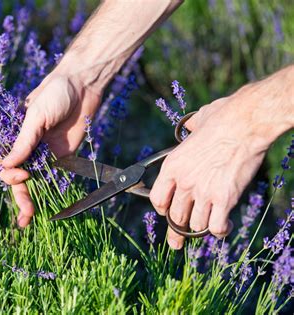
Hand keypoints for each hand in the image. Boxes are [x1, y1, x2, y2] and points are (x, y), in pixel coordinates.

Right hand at [0, 73, 100, 226]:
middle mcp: (27, 148)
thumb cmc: (54, 93)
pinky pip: (53, 178)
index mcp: (14, 135)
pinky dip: (49, 192)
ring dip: (31, 200)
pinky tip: (47, 207)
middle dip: (21, 196)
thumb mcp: (36, 115)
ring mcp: (44, 154)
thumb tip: (7, 165)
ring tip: (29, 218)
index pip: (4, 162)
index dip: (9, 174)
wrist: (83, 86)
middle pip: (19, 178)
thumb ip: (24, 141)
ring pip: (34, 182)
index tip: (22, 175)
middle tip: (26, 213)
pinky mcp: (62, 158)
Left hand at [149, 90, 270, 248]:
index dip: (162, 209)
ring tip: (207, 227)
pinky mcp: (224, 199)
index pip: (158, 200)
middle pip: (175, 217)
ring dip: (201, 228)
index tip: (166, 212)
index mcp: (173, 166)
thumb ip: (189, 131)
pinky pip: (216, 227)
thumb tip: (190, 127)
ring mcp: (204, 192)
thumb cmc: (223, 118)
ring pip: (195, 225)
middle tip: (176, 242)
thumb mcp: (197, 123)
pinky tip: (224, 227)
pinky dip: (219, 231)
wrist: (245, 122)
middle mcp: (184, 182)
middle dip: (176, 231)